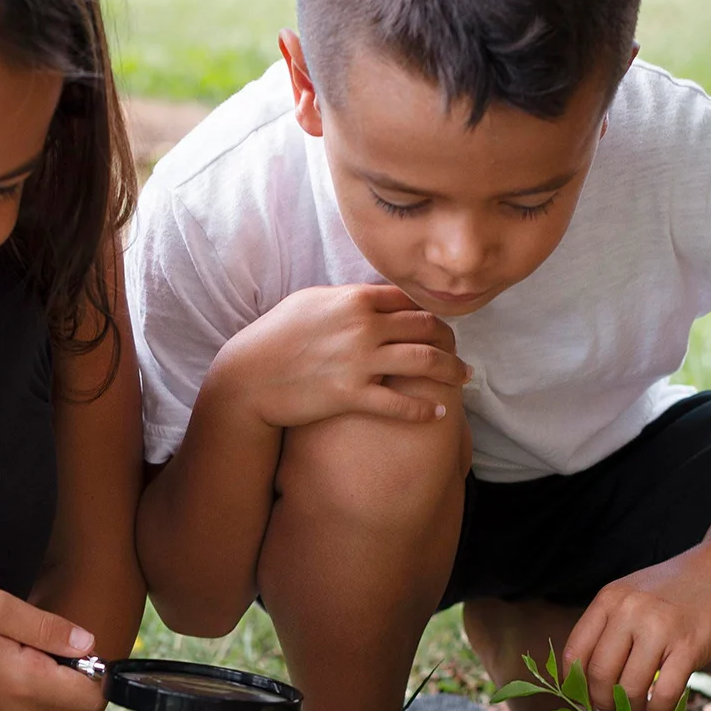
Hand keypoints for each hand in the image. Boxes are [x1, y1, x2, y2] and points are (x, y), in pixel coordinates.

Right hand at [0, 586, 105, 710]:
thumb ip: (47, 628)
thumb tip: (88, 644)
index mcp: (25, 684)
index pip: (87, 695)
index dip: (91, 668)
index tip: (69, 644)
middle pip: (64, 693)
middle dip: (53, 662)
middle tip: (13, 635)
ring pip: (41, 696)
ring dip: (31, 670)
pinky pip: (18, 702)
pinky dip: (12, 681)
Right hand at [222, 283, 469, 429]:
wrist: (248, 377)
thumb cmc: (274, 338)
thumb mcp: (310, 303)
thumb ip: (346, 298)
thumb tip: (372, 297)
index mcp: (356, 299)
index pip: (410, 301)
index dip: (431, 314)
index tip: (440, 329)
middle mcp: (364, 327)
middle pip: (426, 328)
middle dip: (450, 342)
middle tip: (459, 355)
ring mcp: (359, 361)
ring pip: (424, 362)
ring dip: (451, 371)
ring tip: (463, 379)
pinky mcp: (351, 395)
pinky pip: (399, 403)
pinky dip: (423, 410)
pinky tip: (437, 413)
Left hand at [564, 545, 710, 710]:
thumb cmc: (677, 590)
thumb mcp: (632, 596)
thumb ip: (608, 627)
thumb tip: (585, 680)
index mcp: (609, 599)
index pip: (574, 653)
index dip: (576, 684)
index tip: (586, 697)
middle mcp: (629, 611)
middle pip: (599, 675)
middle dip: (602, 702)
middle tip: (612, 710)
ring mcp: (659, 628)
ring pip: (629, 688)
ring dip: (631, 708)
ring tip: (639, 708)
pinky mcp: (690, 646)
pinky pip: (663, 694)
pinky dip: (658, 709)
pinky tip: (660, 707)